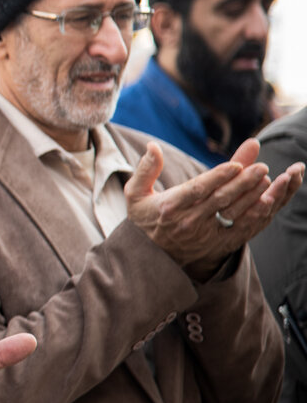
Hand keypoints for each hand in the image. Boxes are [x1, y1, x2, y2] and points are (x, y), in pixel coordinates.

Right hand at [125, 140, 303, 277]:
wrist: (149, 256)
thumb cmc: (144, 219)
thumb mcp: (135, 193)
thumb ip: (145, 169)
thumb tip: (152, 146)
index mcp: (169, 207)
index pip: (197, 189)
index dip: (218, 177)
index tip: (236, 164)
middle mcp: (188, 221)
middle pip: (220, 199)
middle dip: (243, 182)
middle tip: (261, 166)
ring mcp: (204, 234)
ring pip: (232, 212)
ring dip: (252, 196)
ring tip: (267, 180)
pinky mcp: (216, 244)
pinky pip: (240, 229)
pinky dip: (254, 216)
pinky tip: (266, 202)